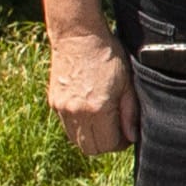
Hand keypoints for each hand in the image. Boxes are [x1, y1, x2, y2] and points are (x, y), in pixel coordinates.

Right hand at [44, 26, 136, 156]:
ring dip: (92, 137)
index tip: (127, 130)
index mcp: (97, 109)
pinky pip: (67, 127)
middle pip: (92, 148)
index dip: (121, 142)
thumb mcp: (127, 83)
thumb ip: (129, 112)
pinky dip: (80, 127)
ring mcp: (62, 109)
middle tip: (117, 128)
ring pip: (77, 141)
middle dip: (107, 143)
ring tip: (104, 120)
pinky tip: (90, 111)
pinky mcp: (54, 103)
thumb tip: (131, 137)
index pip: (109, 145)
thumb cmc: (108, 56)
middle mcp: (76, 113)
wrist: (77, 37)